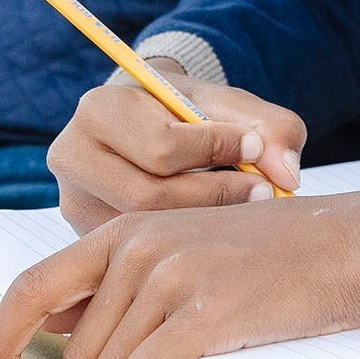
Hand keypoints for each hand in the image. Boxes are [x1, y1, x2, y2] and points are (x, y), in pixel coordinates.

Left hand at [0, 189, 359, 358]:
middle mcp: (137, 249)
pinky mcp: (204, 311)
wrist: (347, 244)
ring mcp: (170, 278)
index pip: (32, 288)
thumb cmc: (263, 256)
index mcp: (124, 231)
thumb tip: (47, 323)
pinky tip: (215, 357)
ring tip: (204, 342)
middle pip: (82, 353)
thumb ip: (114, 279)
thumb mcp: (180, 245)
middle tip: (178, 344)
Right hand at [47, 63, 304, 232]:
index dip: (217, 149)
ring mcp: (73, 203)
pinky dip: (179, 243)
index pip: (161, 146)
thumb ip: (269, 127)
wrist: (148, 121)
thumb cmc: (189, 112)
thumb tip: (287, 175)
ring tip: (240, 209)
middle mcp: (72, 156)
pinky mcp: (85, 238)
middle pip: (148, 197)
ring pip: (142, 231)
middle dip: (213, 196)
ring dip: (200, 225)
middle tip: (260, 191)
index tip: (257, 148)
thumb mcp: (229, 105)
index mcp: (99, 109)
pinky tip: (211, 232)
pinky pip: (135, 254)